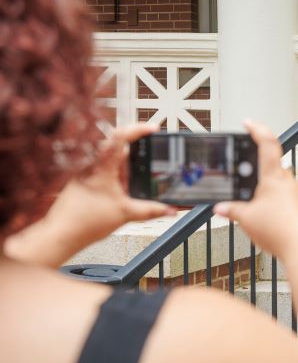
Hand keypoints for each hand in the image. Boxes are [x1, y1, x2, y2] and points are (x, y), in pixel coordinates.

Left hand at [6, 123, 176, 264]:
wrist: (61, 234)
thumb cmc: (83, 221)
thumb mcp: (126, 214)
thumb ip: (152, 210)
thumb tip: (170, 209)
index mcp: (101, 166)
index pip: (121, 136)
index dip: (139, 129)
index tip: (153, 128)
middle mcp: (92, 165)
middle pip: (118, 148)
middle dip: (137, 154)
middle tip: (150, 159)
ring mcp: (86, 173)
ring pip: (111, 161)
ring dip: (126, 168)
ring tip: (135, 182)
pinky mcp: (83, 182)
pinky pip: (104, 172)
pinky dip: (117, 177)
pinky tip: (122, 191)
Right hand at [215, 120, 297, 255]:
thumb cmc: (281, 232)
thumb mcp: (246, 219)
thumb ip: (231, 210)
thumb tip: (220, 207)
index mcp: (274, 177)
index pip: (267, 144)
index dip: (257, 130)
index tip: (249, 123)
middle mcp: (289, 181)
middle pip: (271, 169)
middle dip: (256, 175)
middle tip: (244, 185)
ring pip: (278, 187)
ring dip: (266, 194)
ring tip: (256, 212)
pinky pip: (287, 201)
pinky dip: (276, 207)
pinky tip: (270, 221)